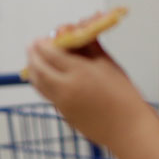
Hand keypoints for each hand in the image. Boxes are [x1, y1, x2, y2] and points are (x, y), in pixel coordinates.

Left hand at [24, 38, 149, 149]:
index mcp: (80, 71)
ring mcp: (61, 103)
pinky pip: (46, 95)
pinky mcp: (63, 114)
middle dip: (32, 55)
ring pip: (38, 83)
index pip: (51, 53)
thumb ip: (91, 46)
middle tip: (31, 46)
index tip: (41, 39)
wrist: (127, 127)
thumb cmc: (123, 94)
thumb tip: (79, 31)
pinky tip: (45, 77)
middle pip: (39, 68)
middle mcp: (66, 87)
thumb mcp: (109, 64)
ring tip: (33, 60)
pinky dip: (41, 83)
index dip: (43, 44)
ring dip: (32, 69)